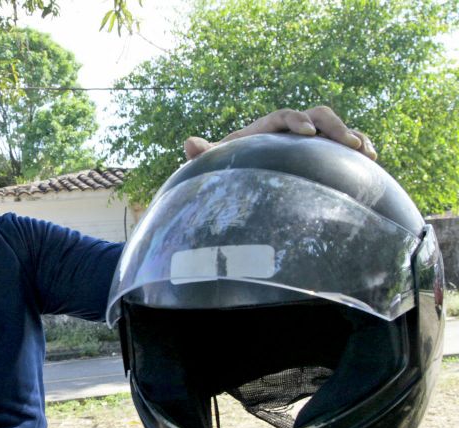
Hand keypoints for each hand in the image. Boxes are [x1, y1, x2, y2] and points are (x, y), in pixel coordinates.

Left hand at [184, 106, 376, 160]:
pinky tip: (373, 160)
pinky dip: (360, 146)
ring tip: (366, 152)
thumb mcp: (217, 163)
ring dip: (351, 135)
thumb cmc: (230, 169)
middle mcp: (292, 128)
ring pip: (336, 127)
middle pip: (317, 115)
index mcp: (268, 127)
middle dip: (334, 126)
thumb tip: (188, 143)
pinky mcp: (323, 152)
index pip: (284, 116)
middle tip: (348, 142)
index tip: (306, 134)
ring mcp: (311, 139)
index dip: (297, 120)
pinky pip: (345, 144)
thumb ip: (204, 154)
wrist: (246, 178)